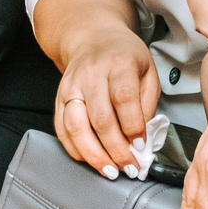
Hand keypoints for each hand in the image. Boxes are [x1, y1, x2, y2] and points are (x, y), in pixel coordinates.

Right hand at [53, 23, 159, 174]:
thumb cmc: (124, 56)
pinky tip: (90, 159)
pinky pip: (62, 129)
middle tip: (129, 166)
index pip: (123, 98)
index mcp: (118, 63)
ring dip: (94, 154)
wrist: (94, 38)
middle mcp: (91, 74)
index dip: (133, 127)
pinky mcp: (59, 97)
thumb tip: (143, 138)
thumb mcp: (148, 71)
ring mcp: (72, 86)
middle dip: (116, 149)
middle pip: (100, 118)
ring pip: (76, 126)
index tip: (141, 146)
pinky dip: (75, 149)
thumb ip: (147, 104)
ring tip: (109, 170)